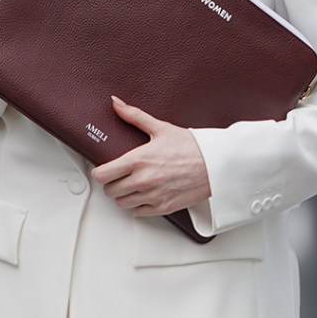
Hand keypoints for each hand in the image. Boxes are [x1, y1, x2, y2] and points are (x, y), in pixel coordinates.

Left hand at [94, 98, 212, 215]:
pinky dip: (138, 206)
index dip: (99, 172)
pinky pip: (138, 213)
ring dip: (123, 195)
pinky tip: (145, 195)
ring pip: (122, 203)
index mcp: (138, 160)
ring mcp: (152, 196)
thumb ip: (134, 116)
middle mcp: (143, 180)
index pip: (102, 174)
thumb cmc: (193, 147)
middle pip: (109, 191)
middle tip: (119, 177)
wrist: (216, 165)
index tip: (103, 169)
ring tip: (132, 186)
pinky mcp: (163, 208)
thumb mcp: (161, 128)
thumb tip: (117, 104)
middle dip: (111, 183)